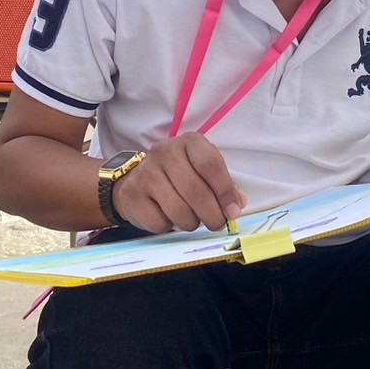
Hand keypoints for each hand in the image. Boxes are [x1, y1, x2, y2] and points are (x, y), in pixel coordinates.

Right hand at [112, 132, 246, 233]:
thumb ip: (223, 186)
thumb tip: (237, 205)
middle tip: (216, 224)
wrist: (136, 180)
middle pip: (196, 191)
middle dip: (212, 215)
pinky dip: (169, 226)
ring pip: (178, 210)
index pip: (210, 165)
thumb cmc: (179, 176)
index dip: (225, 191)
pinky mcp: (132, 195)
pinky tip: (168, 217)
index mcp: (189, 142)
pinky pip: (159, 222)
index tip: (233, 211)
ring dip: (191, 223)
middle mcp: (165, 152)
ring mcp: (146, 173)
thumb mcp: (202, 171)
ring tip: (192, 219)